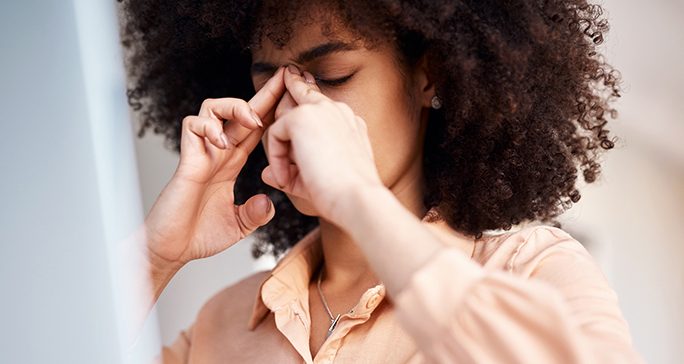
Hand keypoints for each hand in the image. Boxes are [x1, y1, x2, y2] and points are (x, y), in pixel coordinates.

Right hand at [144, 67, 286, 267]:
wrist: (172, 250)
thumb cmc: (199, 236)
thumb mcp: (239, 225)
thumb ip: (255, 213)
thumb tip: (268, 202)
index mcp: (231, 163)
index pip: (255, 130)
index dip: (272, 111)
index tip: (292, 96)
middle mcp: (217, 153)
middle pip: (240, 112)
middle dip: (263, 94)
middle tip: (284, 80)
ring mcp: (201, 154)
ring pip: (212, 108)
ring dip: (234, 107)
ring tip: (253, 120)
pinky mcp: (186, 161)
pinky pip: (192, 126)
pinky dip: (208, 127)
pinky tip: (221, 142)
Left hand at [261, 65, 383, 222]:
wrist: (357, 199)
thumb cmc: (342, 196)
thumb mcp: (316, 180)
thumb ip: (291, 172)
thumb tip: (267, 174)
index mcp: (349, 122)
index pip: (320, 100)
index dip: (302, 89)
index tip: (290, 76)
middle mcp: (338, 110)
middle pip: (300, 98)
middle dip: (284, 109)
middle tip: (275, 107)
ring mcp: (321, 110)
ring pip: (285, 118)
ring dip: (282, 150)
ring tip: (290, 179)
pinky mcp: (302, 117)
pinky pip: (275, 133)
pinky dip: (276, 159)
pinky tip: (288, 179)